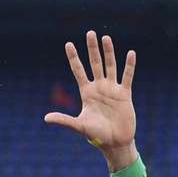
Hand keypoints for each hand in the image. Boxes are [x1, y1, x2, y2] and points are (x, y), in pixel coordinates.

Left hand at [44, 31, 137, 172]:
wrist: (115, 143)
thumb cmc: (96, 135)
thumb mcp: (79, 126)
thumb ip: (64, 120)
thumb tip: (46, 118)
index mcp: (87, 93)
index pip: (79, 71)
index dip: (74, 58)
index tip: (68, 44)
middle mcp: (99, 88)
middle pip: (95, 63)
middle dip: (92, 49)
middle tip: (90, 33)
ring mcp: (112, 90)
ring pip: (110, 66)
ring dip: (109, 52)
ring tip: (106, 38)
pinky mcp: (125, 94)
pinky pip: (127, 77)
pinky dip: (129, 66)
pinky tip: (131, 53)